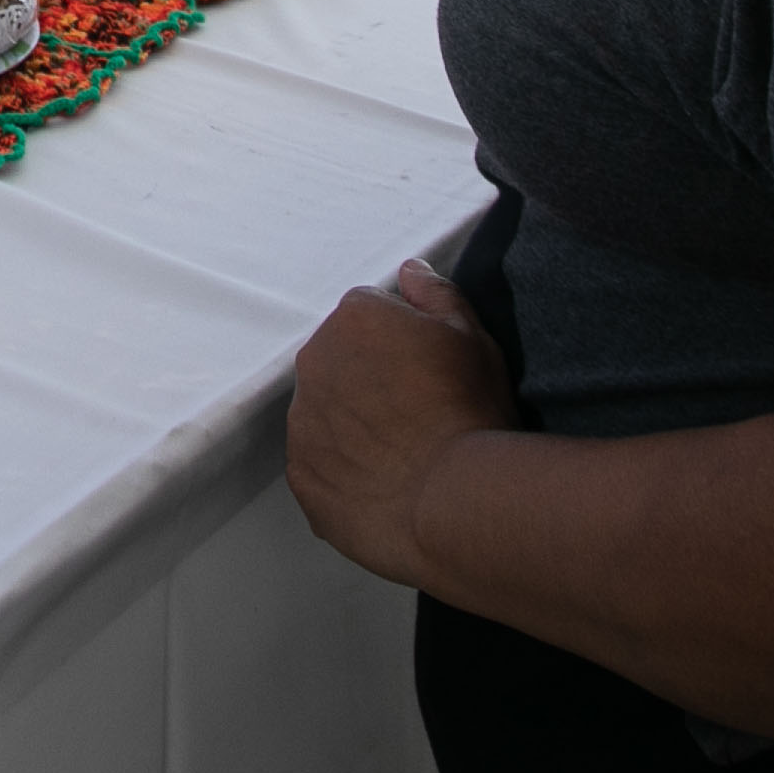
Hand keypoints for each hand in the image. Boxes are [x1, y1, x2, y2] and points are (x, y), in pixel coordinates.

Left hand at [285, 258, 515, 584]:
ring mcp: (302, 421)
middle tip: (417, 417)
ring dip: (354, 426)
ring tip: (402, 458)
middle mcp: (315, 361)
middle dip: (370, 381)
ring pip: (325, 412)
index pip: (370, 317)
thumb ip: (436, 294)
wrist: (454, 502)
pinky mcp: (301, 474)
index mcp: (354, 319)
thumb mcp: (472, 338)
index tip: (428, 375)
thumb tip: (409, 270)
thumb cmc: (469, 412)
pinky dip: (344, 472)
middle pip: (340, 362)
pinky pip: (319, 463)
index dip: (403, 345)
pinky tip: (384, 488)